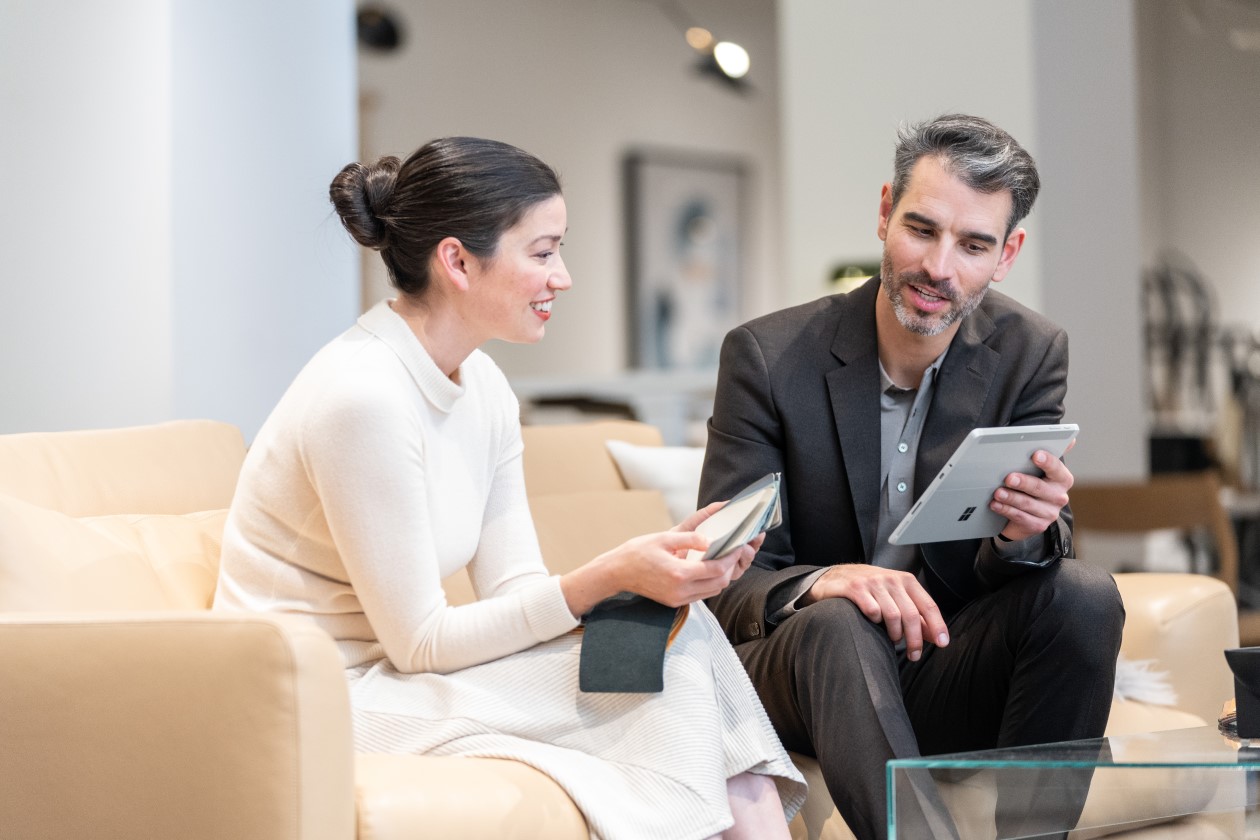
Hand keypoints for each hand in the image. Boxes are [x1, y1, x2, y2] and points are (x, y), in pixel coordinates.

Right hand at [560, 503, 757, 616]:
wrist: (616, 573)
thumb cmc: (637, 552)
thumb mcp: (663, 538)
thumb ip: (689, 538)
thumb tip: (710, 539)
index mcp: (678, 574)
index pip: (716, 570)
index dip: (730, 558)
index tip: (736, 545)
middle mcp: (680, 591)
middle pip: (719, 584)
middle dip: (730, 568)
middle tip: (733, 551)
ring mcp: (677, 599)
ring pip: (712, 591)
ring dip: (721, 577)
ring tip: (723, 558)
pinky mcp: (674, 602)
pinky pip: (701, 595)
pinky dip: (709, 583)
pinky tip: (708, 569)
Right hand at [801, 564, 947, 661]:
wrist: (835, 577)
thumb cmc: (870, 590)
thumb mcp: (895, 597)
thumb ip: (915, 614)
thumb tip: (936, 636)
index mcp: (906, 580)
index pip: (928, 605)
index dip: (937, 625)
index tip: (943, 643)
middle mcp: (891, 579)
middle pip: (911, 615)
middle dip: (915, 640)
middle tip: (914, 655)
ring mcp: (872, 583)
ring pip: (893, 615)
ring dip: (895, 634)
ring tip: (893, 640)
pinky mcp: (855, 588)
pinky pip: (872, 611)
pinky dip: (875, 622)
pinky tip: (873, 624)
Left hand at [991, 440, 1074, 541]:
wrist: (1027, 513)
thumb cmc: (1032, 484)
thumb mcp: (1039, 469)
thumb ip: (1050, 453)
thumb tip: (1071, 439)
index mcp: (1062, 479)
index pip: (1057, 469)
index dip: (1047, 461)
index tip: (1035, 455)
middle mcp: (1059, 496)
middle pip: (1040, 488)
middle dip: (1023, 482)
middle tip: (1008, 477)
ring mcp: (1049, 513)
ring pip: (1028, 504)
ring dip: (1011, 497)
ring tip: (997, 492)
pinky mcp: (1038, 525)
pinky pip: (1020, 517)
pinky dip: (1006, 510)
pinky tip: (995, 504)